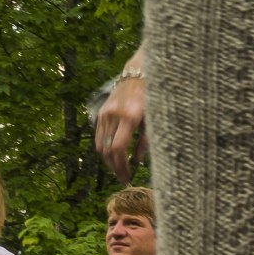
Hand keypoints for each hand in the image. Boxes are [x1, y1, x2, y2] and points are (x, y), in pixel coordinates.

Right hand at [95, 68, 147, 183]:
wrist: (138, 75)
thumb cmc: (152, 99)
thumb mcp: (154, 121)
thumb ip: (146, 141)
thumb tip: (137, 161)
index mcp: (130, 117)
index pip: (118, 148)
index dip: (121, 165)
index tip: (127, 177)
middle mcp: (114, 115)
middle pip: (107, 149)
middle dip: (114, 167)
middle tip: (123, 178)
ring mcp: (105, 113)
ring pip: (100, 144)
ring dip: (108, 160)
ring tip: (119, 170)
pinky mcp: (101, 112)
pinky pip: (99, 135)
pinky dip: (105, 148)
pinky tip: (114, 156)